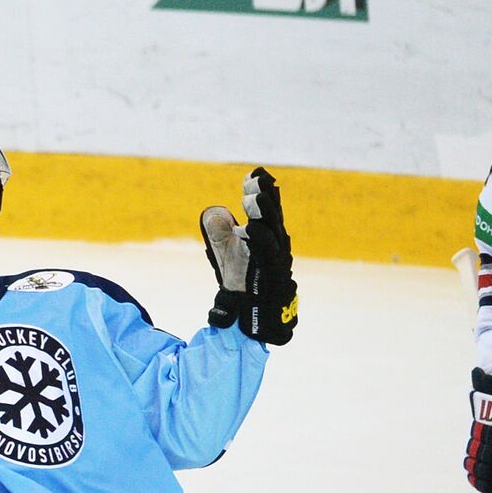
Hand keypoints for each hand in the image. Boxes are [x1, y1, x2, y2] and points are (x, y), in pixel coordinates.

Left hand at [200, 167, 297, 345]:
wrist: (249, 320)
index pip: (266, 209)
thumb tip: (214, 212)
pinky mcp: (271, 276)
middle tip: (258, 178)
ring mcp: (277, 261)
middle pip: (273, 216)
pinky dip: (258, 239)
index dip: (261, 190)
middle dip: (266, 195)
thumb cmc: (241, 286)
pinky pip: (266, 255)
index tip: (253, 172)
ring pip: (273, 231)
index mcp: (268, 238)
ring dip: (263, 212)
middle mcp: (277, 247)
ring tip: (252, 195)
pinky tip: (247, 227)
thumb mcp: (225, 254)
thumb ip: (220, 233)